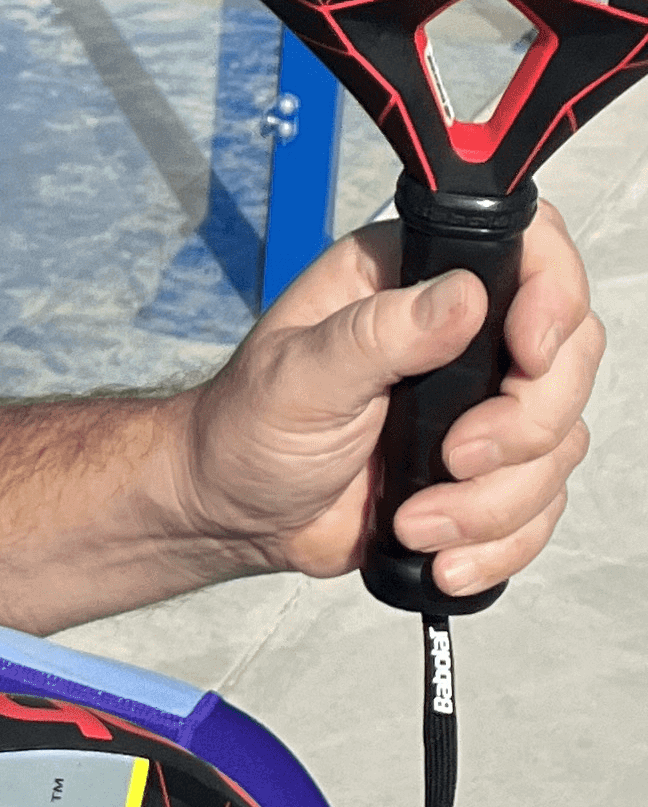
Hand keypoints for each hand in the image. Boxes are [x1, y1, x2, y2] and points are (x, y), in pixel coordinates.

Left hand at [178, 201, 601, 599]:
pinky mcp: (487, 468)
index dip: (554, 298)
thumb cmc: (248, 429)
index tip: (528, 356)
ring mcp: (478, 401)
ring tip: (416, 522)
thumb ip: (378, 333)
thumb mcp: (299, 375)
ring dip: (496, 502)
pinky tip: (442, 555)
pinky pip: (542, 503)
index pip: (529, 251)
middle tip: (454, 458)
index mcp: (410, 279)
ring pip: (559, 442)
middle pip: (568, 357)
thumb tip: (461, 297)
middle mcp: (458, 332)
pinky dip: (502, 540)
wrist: (236, 512)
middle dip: (524, 426)